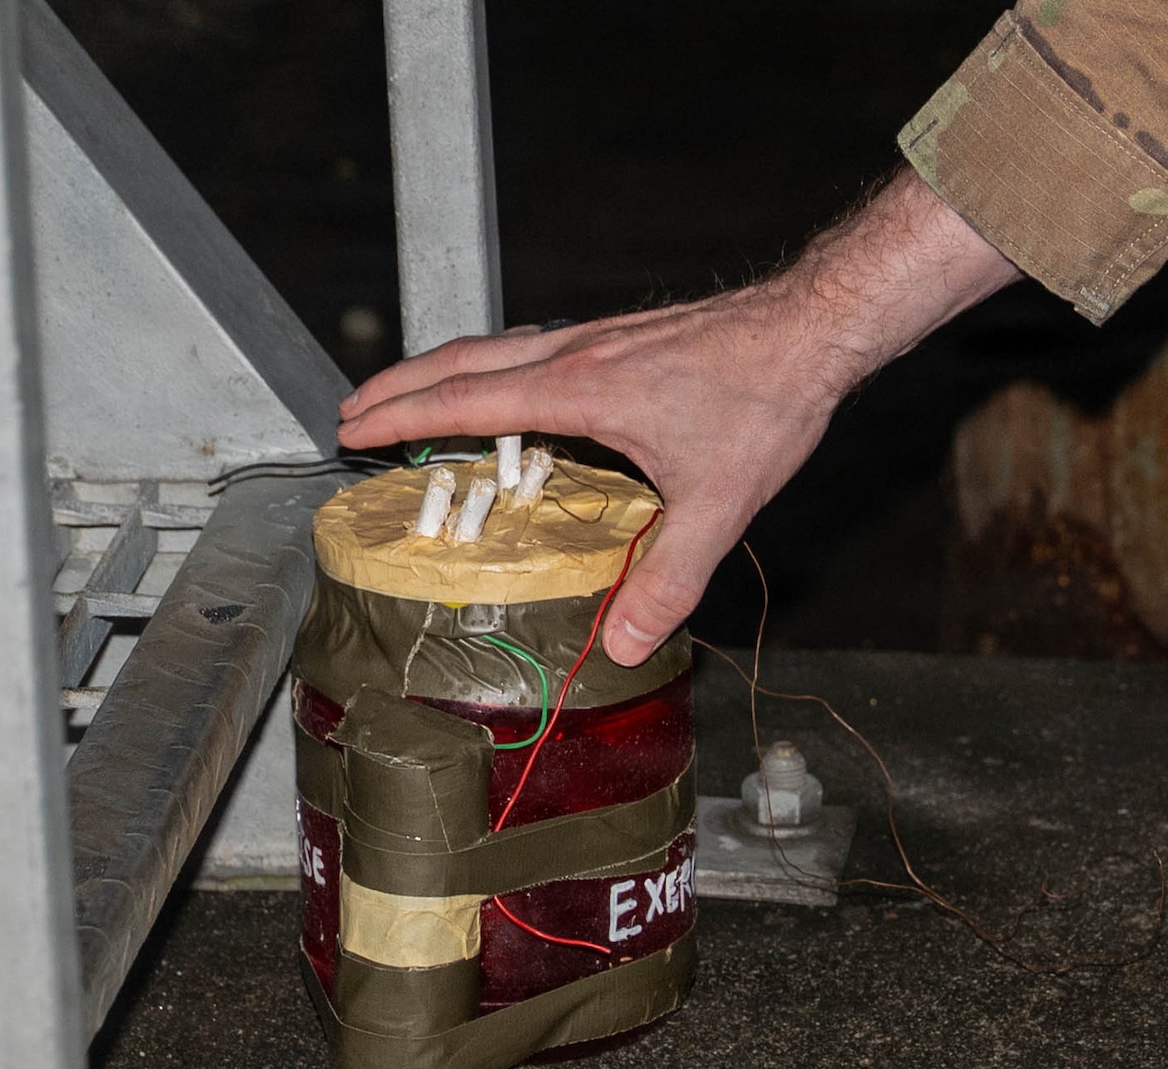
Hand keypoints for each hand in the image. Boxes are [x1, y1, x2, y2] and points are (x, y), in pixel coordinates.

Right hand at [337, 168, 1018, 664]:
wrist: (813, 326)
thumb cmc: (766, 398)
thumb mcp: (717, 502)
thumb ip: (668, 576)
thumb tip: (623, 642)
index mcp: (582, 389)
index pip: (467, 400)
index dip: (404, 413)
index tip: (355, 426)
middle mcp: (579, 354)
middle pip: (463, 361)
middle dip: (401, 384)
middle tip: (354, 409)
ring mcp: (600, 338)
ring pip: (497, 347)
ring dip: (445, 371)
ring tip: (412, 397)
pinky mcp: (624, 337)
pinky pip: (535, 347)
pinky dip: (496, 366)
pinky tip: (512, 389)